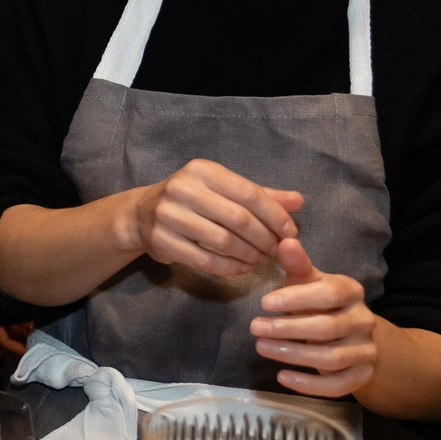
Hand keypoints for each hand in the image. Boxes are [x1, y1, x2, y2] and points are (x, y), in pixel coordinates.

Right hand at [128, 159, 304, 276]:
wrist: (141, 215)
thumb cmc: (193, 200)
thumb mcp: (223, 189)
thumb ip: (261, 195)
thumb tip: (299, 201)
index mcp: (203, 170)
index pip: (248, 193)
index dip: (274, 215)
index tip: (290, 232)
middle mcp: (183, 188)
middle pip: (237, 218)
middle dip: (263, 238)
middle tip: (275, 251)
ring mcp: (169, 215)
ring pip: (222, 241)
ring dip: (249, 255)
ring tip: (260, 260)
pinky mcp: (162, 241)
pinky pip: (204, 260)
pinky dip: (229, 268)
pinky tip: (242, 269)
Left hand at [250, 239, 379, 398]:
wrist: (351, 335)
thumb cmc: (321, 303)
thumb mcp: (309, 282)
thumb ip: (297, 265)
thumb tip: (285, 241)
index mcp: (352, 291)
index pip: (330, 293)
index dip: (297, 299)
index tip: (264, 303)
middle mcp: (364, 320)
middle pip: (328, 327)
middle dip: (288, 328)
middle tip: (255, 328)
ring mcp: (366, 349)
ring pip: (332, 357)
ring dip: (294, 354)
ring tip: (262, 348)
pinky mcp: (362, 375)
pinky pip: (339, 385)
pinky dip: (310, 384)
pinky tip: (282, 376)